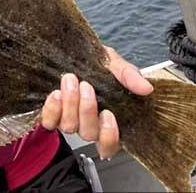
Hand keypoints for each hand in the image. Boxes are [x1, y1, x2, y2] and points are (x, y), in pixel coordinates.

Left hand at [40, 45, 152, 159]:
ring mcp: (69, 120)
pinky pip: (49, 122)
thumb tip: (146, 88)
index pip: (110, 145)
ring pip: (69, 127)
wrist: (72, 50)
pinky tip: (56, 94)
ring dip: (70, 104)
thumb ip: (129, 76)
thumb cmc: (96, 62)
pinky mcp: (52, 114)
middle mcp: (88, 124)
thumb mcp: (115, 64)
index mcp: (108, 118)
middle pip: (88, 133)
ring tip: (71, 81)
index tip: (108, 113)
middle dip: (87, 109)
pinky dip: (52, 109)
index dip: (109, 136)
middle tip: (86, 85)